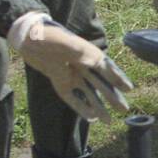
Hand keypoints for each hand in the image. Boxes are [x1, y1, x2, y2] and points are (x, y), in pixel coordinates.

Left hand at [8, 14, 132, 121]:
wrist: (28, 39)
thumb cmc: (50, 37)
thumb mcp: (68, 43)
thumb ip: (82, 53)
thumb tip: (98, 62)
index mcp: (89, 54)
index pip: (107, 68)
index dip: (118, 78)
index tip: (129, 88)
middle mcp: (83, 67)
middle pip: (101, 85)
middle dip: (113, 97)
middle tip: (124, 109)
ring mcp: (72, 76)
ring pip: (89, 94)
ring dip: (99, 107)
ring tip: (109, 121)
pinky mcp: (60, 84)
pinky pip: (73, 99)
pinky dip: (82, 108)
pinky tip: (91, 118)